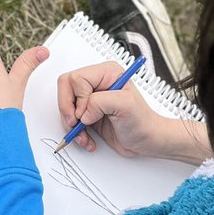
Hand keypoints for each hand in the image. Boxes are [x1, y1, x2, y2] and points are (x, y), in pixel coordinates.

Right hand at [57, 61, 176, 157]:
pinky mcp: (89, 114)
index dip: (78, 99)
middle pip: (66, 90)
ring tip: (84, 137)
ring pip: (66, 107)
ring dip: (72, 126)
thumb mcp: (125, 106)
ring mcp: (92, 100)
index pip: (76, 79)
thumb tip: (83, 112)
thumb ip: (101, 102)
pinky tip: (88, 140)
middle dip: (68, 111)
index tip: (87, 114)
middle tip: (76, 124)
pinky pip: (71, 121)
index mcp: (107, 73)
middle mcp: (98, 84)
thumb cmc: (143, 122)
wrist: (147, 141)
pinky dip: (76, 134)